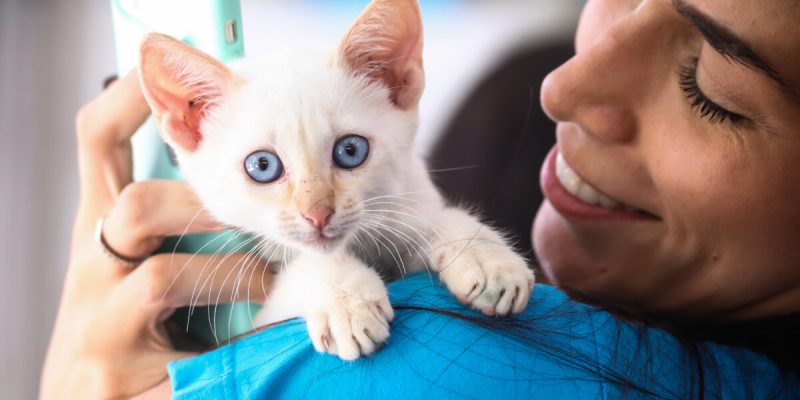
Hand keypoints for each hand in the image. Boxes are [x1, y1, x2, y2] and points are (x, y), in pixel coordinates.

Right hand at [39, 71, 272, 398]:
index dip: (126, 106)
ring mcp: (98, 328)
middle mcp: (90, 275)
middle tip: (249, 220)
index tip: (158, 71)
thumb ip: (171, 235)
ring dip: (232, 276)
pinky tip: (257, 340)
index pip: (98, 152)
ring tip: (264, 288)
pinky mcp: (118, 378)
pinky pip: (197, 356)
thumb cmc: (120, 340)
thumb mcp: (133, 276)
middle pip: (135, 206)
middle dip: (201, 204)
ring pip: (165, 276)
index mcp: (96, 239)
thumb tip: (235, 192)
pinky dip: (237, 344)